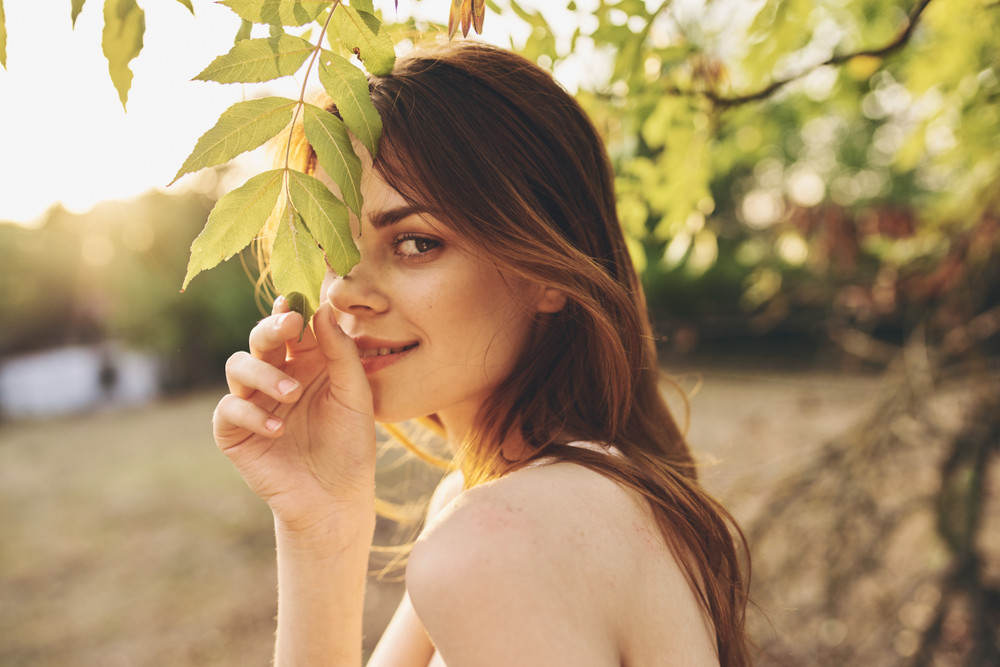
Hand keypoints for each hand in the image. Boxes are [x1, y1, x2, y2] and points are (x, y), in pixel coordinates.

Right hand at [213, 296, 375, 531]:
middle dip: (270, 328)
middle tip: (288, 327)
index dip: (290, 312)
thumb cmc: (350, 446)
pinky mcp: (234, 433)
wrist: (335, 499)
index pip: (292, 328)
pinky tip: (278, 428)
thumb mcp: (356, 396)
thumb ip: (342, 353)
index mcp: (306, 364)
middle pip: (259, 339)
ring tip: (293, 394)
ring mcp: (253, 403)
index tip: (296, 304)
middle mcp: (276, 377)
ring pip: (237, 366)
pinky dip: (251, 413)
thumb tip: (323, 309)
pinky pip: (228, 409)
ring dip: (263, 373)